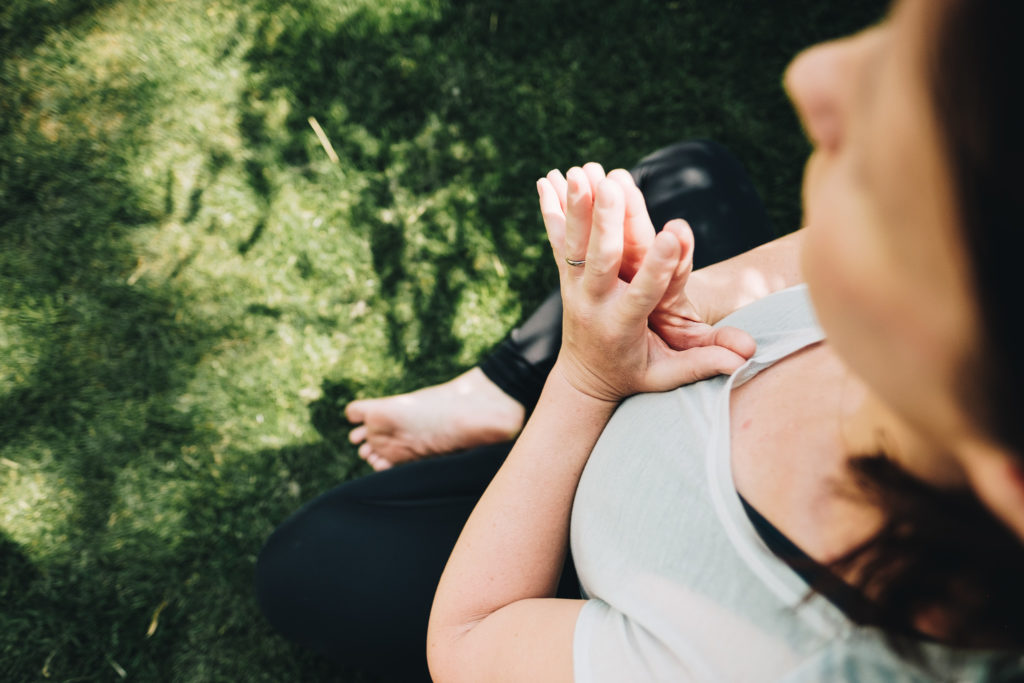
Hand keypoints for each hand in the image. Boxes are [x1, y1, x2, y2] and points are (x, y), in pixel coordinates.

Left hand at [537, 167, 750, 401]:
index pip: (643, 293)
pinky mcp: (565, 277)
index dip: (659, 265)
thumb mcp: (666, 377)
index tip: (674, 232)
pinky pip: (556, 240)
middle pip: (601, 260)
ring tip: (580, 170)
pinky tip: (547, 177)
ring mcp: (574, 289)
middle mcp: (594, 304)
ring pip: (575, 244)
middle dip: (609, 222)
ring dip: (578, 206)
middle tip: (614, 184)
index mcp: (622, 326)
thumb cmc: (633, 375)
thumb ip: (702, 364)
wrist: (583, 382)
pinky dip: (551, 209)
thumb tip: (747, 360)